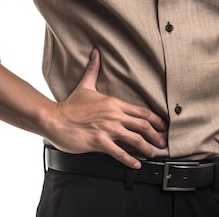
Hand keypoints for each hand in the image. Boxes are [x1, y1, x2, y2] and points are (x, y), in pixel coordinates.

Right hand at [46, 49, 167, 168]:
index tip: (163, 126)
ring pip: (134, 139)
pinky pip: (119, 152)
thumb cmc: (70, 106)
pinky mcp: (99, 142)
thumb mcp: (86, 85)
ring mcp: (107, 129)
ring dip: (147, 148)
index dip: (155, 120)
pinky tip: (136, 164)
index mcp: (113, 102)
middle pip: (142, 125)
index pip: (141, 111)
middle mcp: (113, 115)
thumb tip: (96, 53)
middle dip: (156, 135)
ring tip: (153, 154)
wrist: (55, 119)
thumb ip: (93, 70)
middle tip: (163, 143)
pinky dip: (130, 160)